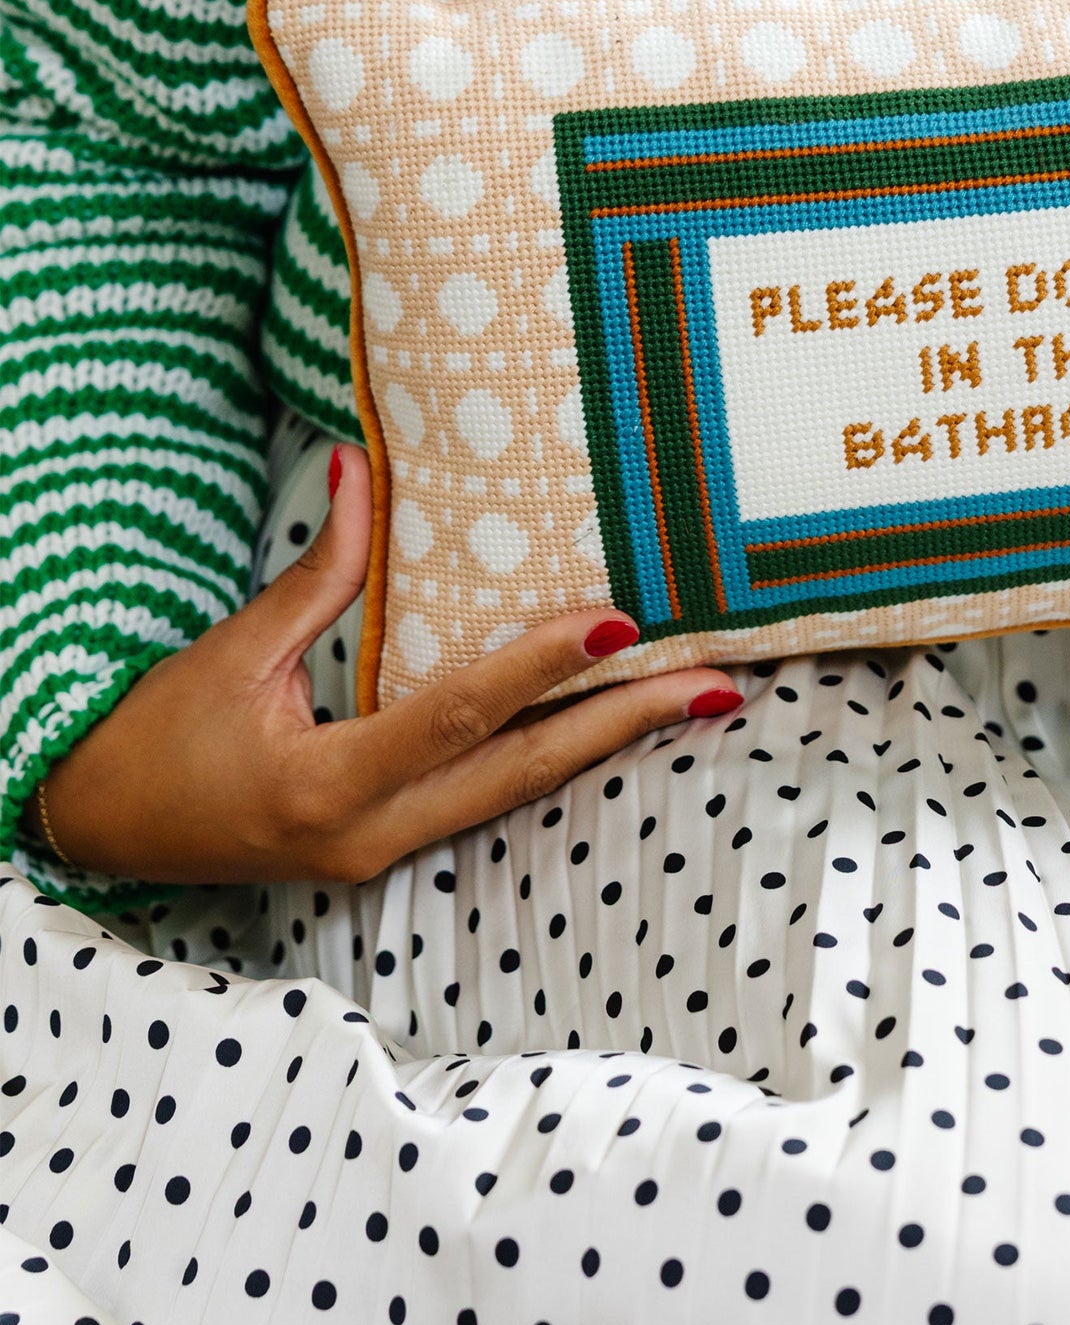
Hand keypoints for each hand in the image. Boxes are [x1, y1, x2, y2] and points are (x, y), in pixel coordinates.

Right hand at [34, 446, 738, 884]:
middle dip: (624, 725)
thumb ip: (315, 572)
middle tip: (716, 685)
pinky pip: (487, 800)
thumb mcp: (232, 652)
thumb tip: (362, 467)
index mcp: (326, 786)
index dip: (541, 667)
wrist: (97, 831)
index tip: (619, 620)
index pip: (457, 716)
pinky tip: (607, 723)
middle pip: (522, 774)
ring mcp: (384, 856)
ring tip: (693, 700)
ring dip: (604, 744)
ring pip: (517, 794)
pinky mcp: (387, 850)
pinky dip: (552, 756)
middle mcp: (370, 835)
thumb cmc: (153, 739)